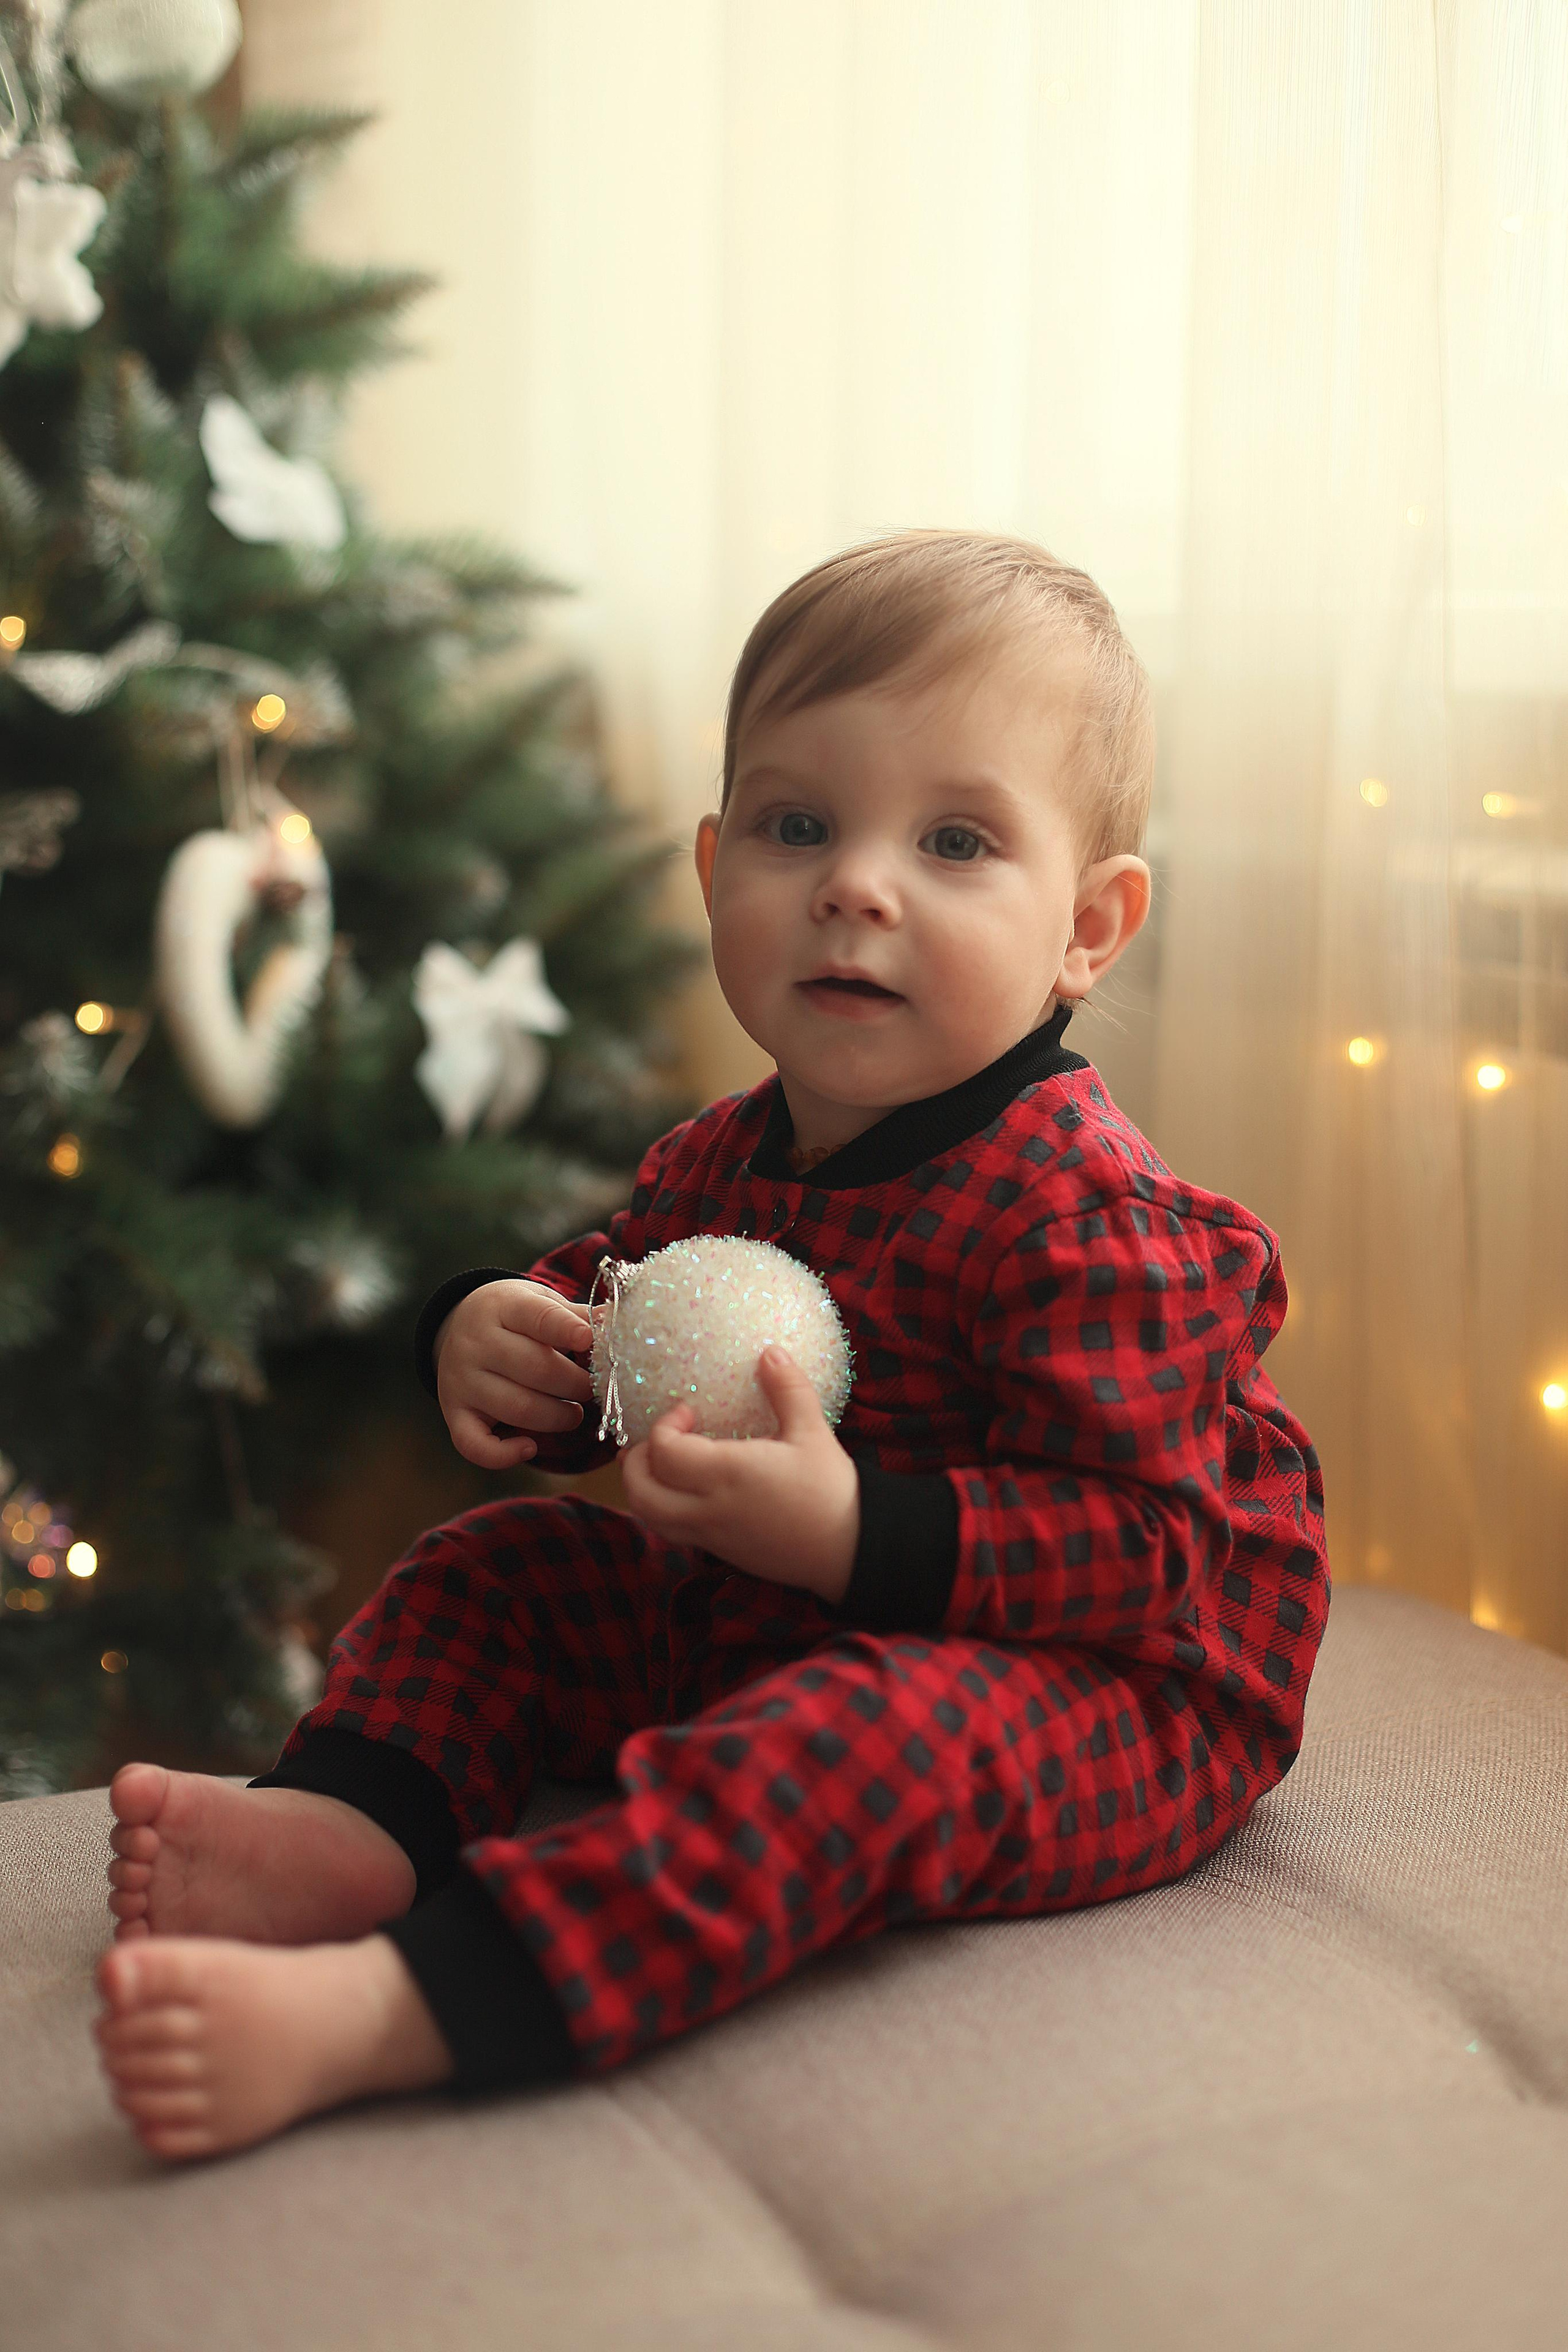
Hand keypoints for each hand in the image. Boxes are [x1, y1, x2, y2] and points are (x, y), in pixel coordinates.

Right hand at [434, 1279, 593, 1469]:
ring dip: (557, 1418)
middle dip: (576, 1384)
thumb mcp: (541, 1303)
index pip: (537, 1318)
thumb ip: (577, 1316)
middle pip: (535, 1369)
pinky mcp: (454, 1413)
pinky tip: (530, 1446)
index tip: (589, 1340)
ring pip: (516, 1408)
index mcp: (502, 1307)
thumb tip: (616, 1322)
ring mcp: (461, 1380)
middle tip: (594, 1389)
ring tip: (574, 1413)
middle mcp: (475, 1343)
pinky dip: (505, 1455)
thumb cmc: (516, 1317)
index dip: (566, 1329)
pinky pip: (474, 1445)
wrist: (459, 1324)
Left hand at [620, 1346, 859, 1602]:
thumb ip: (788, 1389)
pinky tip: (690, 1489)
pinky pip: (672, 1533)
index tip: (687, 1412)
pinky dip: (664, 1509)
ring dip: (644, 1488)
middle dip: (635, 1462)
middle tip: (656, 1440)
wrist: (850, 1550)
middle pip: (641, 1492)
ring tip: (665, 1464)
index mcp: (727, 1474)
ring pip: (650, 1518)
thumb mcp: (813, 1431)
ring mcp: (711, 1535)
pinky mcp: (720, 1552)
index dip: (663, 1427)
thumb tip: (769, 1352)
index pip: (664, 1453)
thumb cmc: (831, 1489)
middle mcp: (709, 1508)